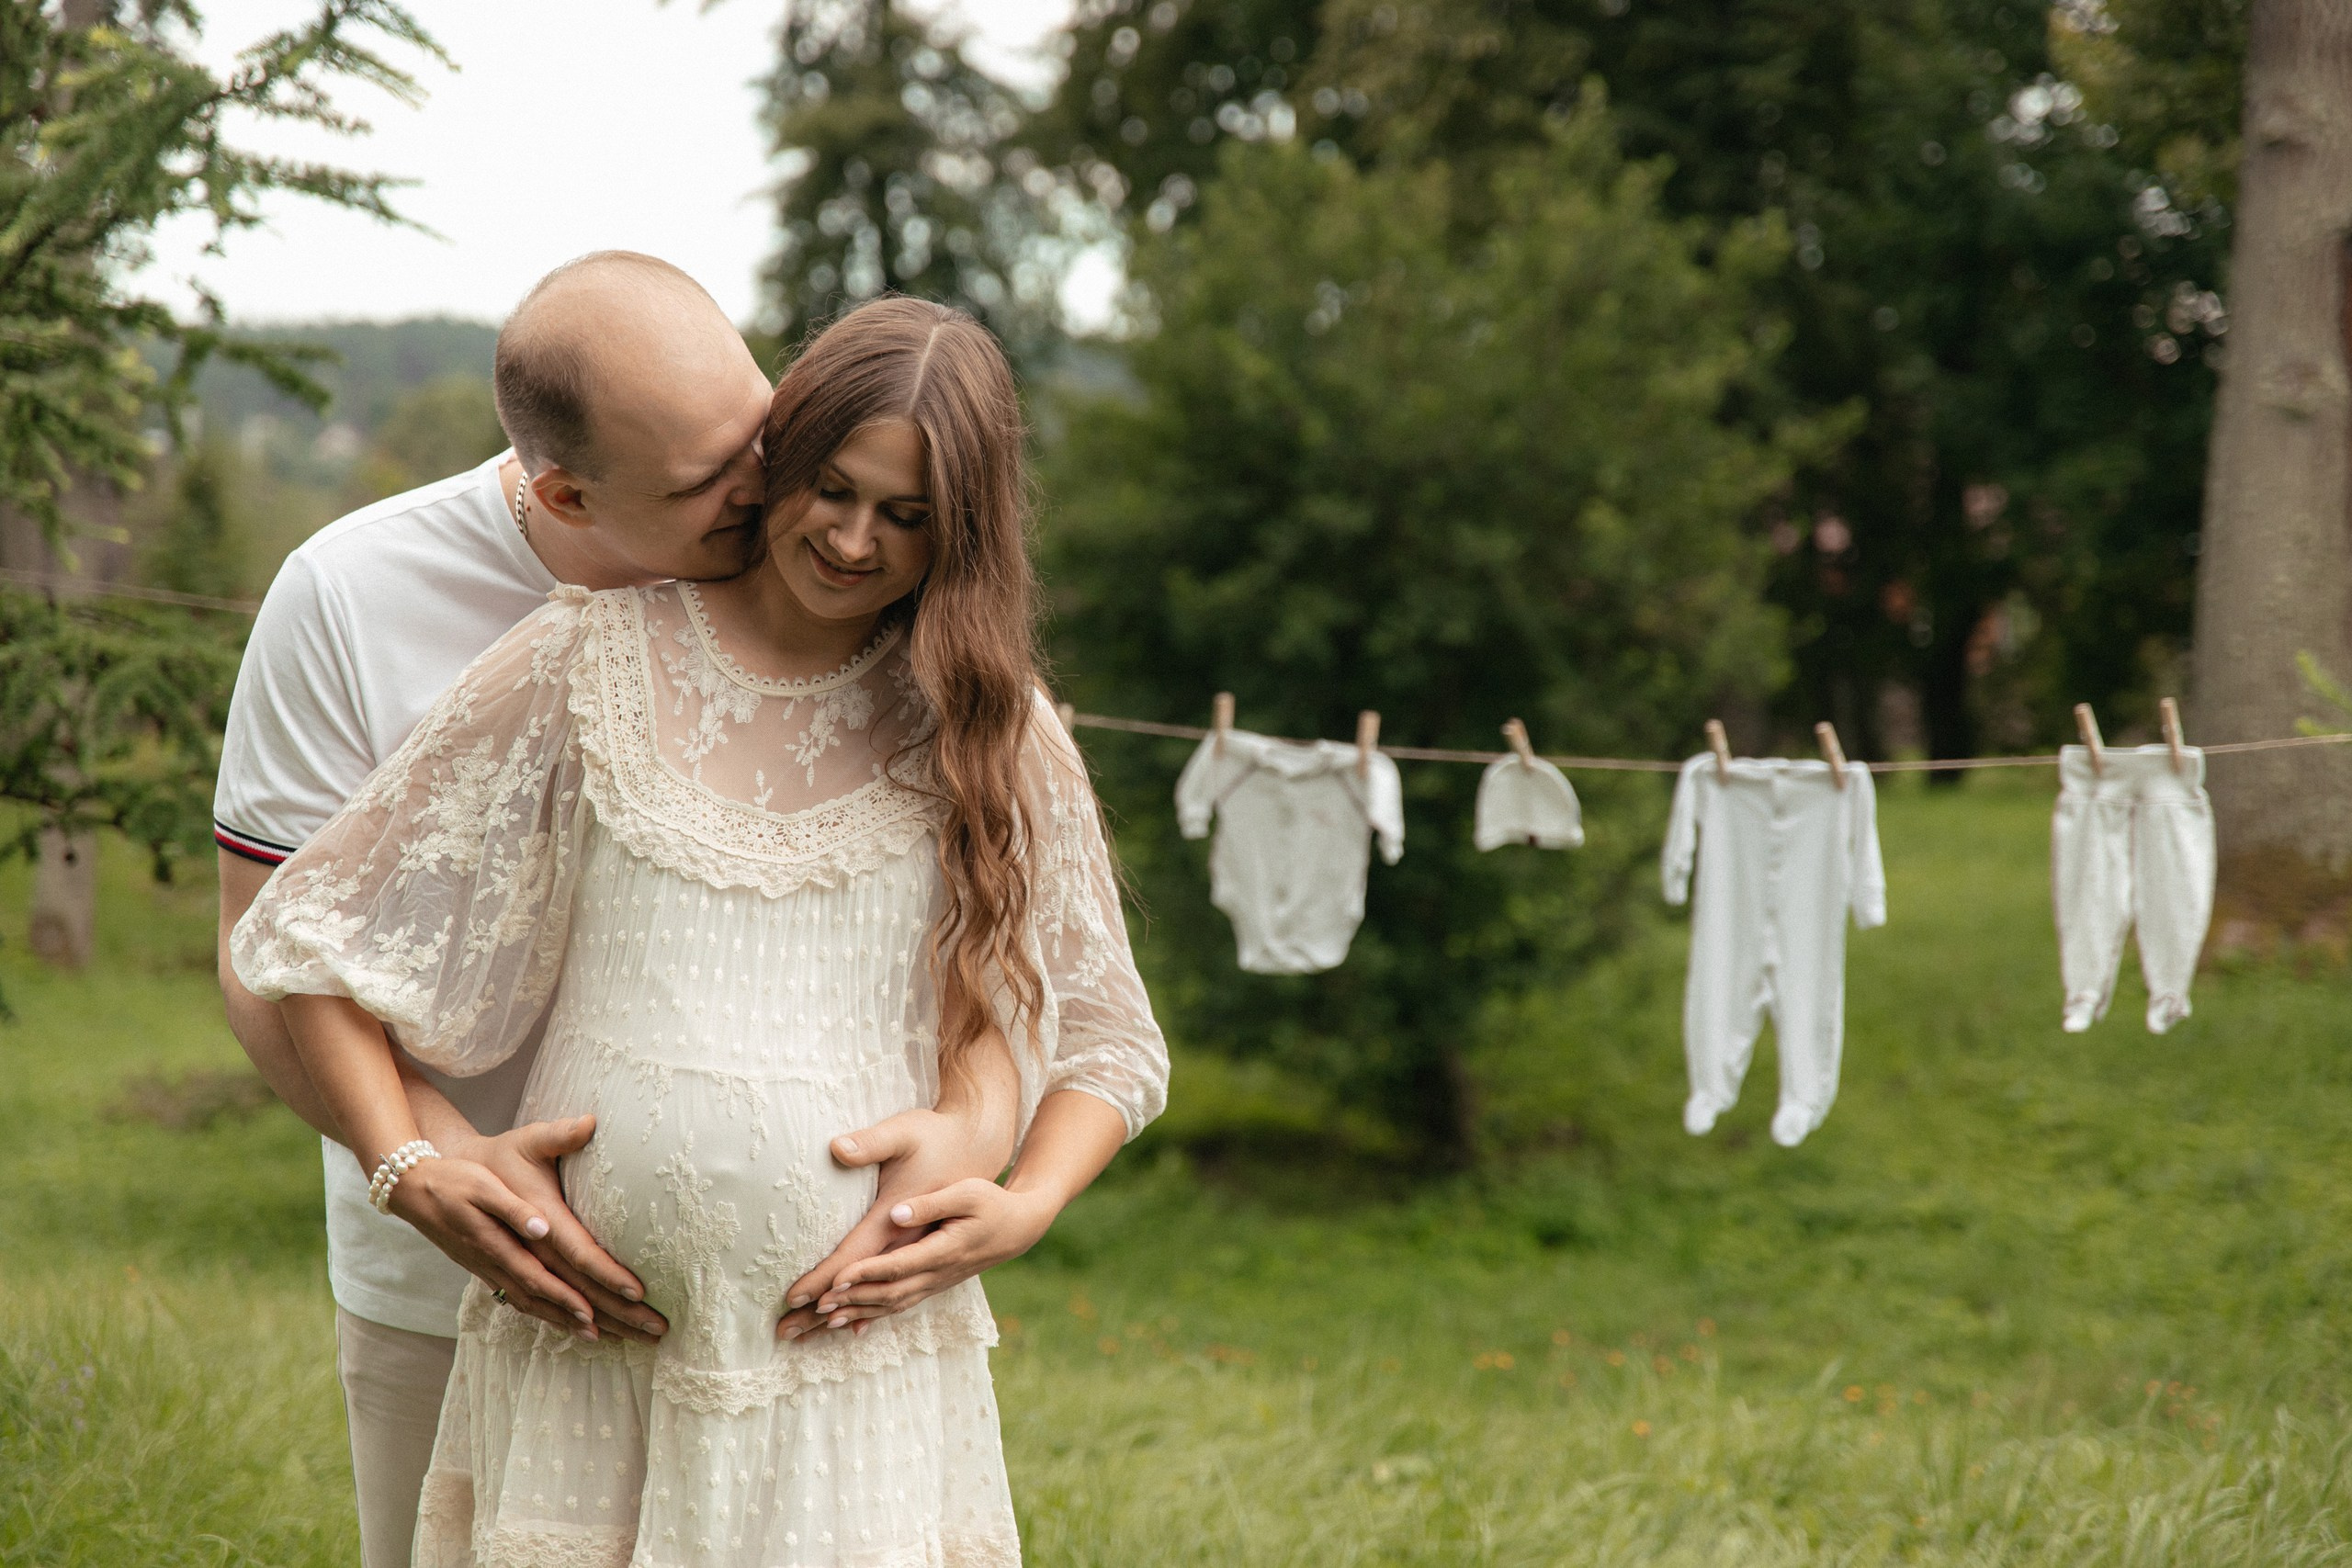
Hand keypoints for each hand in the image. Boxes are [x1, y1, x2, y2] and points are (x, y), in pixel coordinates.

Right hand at [392, 1116, 667, 1345]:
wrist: (415, 1190)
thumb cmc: (457, 1179)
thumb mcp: (485, 1183)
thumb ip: (514, 1207)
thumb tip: (543, 1226)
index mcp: (511, 1240)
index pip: (564, 1267)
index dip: (599, 1282)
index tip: (634, 1295)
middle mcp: (505, 1264)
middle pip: (562, 1298)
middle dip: (608, 1315)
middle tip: (649, 1330)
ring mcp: (497, 1273)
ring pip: (546, 1307)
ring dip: (582, 1324)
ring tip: (620, 1338)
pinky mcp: (492, 1273)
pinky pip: (529, 1303)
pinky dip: (555, 1319)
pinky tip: (577, 1327)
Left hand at [785, 1179, 1057, 1336]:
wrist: (1018, 1226)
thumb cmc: (991, 1201)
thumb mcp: (968, 1191)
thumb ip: (932, 1203)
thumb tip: (897, 1213)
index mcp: (945, 1249)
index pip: (899, 1265)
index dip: (866, 1274)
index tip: (835, 1279)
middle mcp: (938, 1273)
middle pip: (888, 1293)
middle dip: (849, 1302)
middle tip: (811, 1308)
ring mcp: (935, 1283)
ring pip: (891, 1305)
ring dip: (856, 1313)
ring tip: (820, 1320)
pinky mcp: (932, 1284)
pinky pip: (899, 1305)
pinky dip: (871, 1316)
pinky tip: (848, 1324)